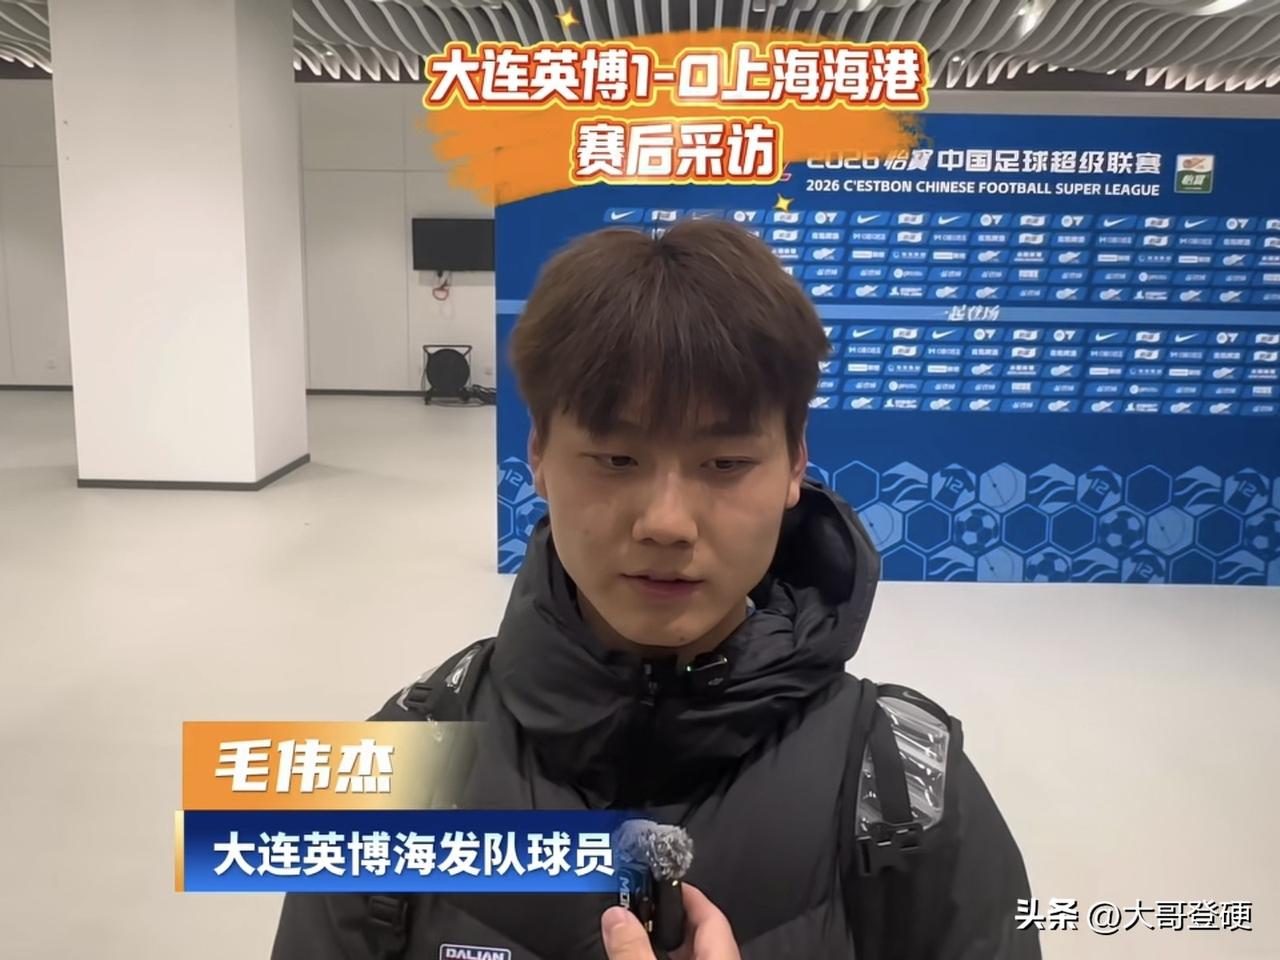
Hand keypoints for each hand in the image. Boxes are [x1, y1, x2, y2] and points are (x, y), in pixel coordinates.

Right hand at [600, 883, 740, 959]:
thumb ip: (632, 949)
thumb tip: (616, 917)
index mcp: (721, 959)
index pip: (713, 915)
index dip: (688, 893)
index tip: (665, 881)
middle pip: (700, 935)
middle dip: (670, 919)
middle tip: (642, 906)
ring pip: (692, 956)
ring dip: (665, 947)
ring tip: (636, 935)